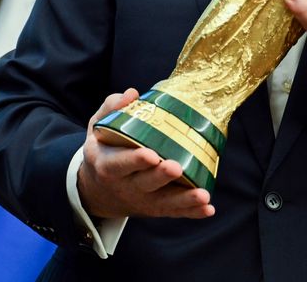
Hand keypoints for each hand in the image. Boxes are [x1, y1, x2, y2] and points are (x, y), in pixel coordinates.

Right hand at [76, 88, 215, 219]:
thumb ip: (112, 108)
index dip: (134, 160)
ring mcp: (141, 200)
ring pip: (164, 202)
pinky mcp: (155, 209)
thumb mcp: (98, 128)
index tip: (150, 154)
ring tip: (202, 195)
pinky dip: (192, 212)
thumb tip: (132, 94)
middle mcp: (124, 186)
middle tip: (176, 166)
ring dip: (184, 200)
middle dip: (161, 177)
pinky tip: (208, 209)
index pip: (120, 164)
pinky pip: (174, 212)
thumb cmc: (103, 151)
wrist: (98, 190)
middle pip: (145, 183)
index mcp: (107, 165)